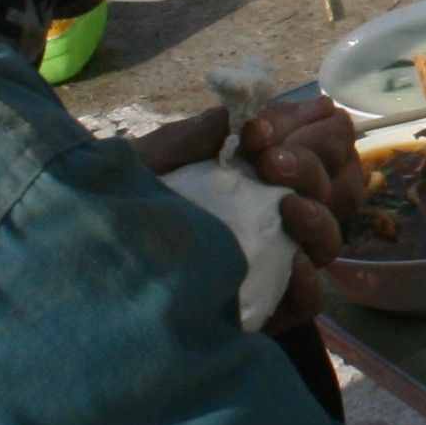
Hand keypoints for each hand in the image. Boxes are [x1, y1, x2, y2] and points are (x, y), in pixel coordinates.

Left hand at [138, 95, 364, 301]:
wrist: (94, 272)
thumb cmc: (123, 208)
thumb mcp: (148, 164)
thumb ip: (188, 138)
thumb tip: (232, 115)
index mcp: (257, 172)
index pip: (311, 141)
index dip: (301, 126)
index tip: (258, 127)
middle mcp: (275, 214)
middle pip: (331, 184)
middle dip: (313, 162)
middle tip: (271, 159)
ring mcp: (275, 261)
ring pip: (329, 237)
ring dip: (318, 215)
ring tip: (289, 206)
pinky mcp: (266, 308)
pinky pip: (308, 300)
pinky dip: (308, 282)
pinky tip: (292, 263)